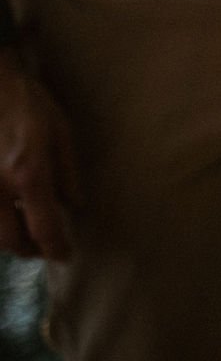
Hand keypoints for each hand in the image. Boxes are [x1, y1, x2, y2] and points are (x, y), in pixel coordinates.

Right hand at [0, 48, 79, 261]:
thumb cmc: (29, 104)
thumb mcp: (61, 134)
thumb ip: (67, 174)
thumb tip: (72, 206)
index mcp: (28, 175)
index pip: (44, 228)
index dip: (56, 248)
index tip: (65, 256)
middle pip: (10, 240)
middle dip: (29, 249)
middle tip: (44, 247)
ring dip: (8, 238)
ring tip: (26, 230)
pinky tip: (8, 212)